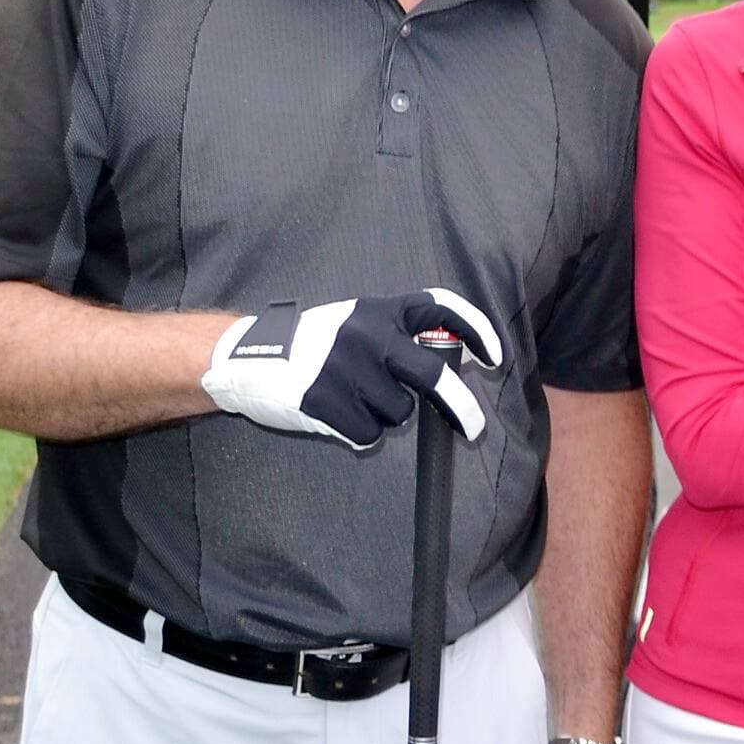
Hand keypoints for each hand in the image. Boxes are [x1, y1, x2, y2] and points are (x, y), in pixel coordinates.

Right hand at [201, 288, 503, 447]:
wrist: (249, 357)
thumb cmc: (313, 344)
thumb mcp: (356, 323)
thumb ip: (397, 337)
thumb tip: (446, 373)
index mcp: (380, 311)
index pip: (441, 308)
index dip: (476, 330)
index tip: (494, 358)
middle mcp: (368, 337)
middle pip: (434, 377)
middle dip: (462, 408)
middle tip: (473, 429)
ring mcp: (348, 370)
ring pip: (399, 413)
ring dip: (386, 415)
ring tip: (354, 398)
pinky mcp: (327, 402)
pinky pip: (370, 434)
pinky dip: (360, 432)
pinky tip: (338, 415)